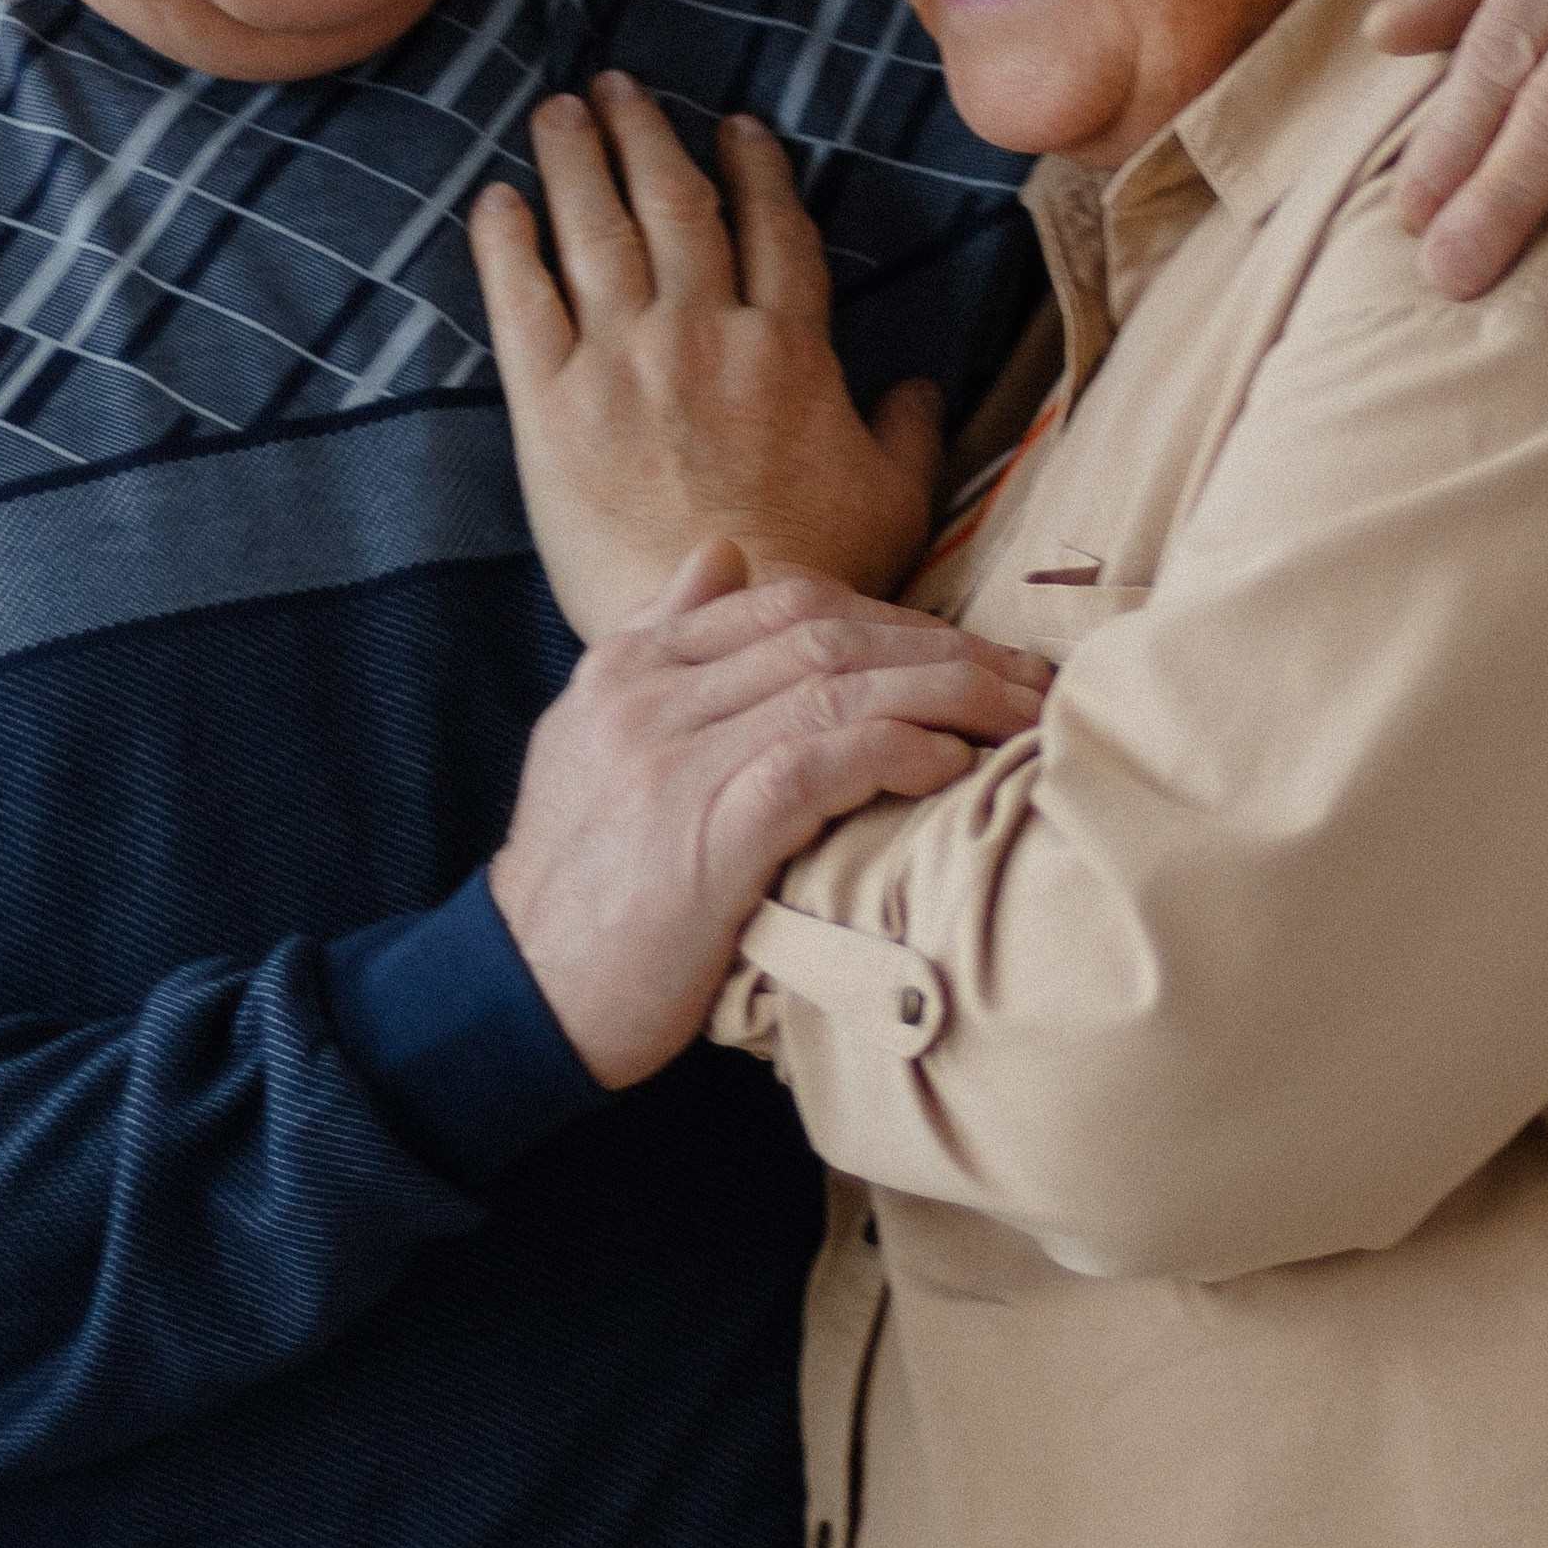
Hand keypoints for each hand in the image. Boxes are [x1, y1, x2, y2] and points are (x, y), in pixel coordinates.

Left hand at [471, 71, 946, 639]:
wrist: (727, 619)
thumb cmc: (817, 573)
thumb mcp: (897, 499)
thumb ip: (910, 432)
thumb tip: (921, 388)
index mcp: (789, 347)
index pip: (771, 227)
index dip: (752, 167)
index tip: (733, 126)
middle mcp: (705, 332)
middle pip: (675, 204)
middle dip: (645, 134)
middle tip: (616, 88)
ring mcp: (624, 361)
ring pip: (597, 230)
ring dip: (576, 159)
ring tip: (557, 113)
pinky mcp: (553, 406)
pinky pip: (523, 302)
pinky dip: (506, 243)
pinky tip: (497, 199)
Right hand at [488, 543, 1051, 1085]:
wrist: (519, 992)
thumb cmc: (578, 879)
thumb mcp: (591, 737)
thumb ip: (658, 640)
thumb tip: (721, 555)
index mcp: (627, 666)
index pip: (785, 599)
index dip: (892, 614)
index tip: (964, 649)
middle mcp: (649, 695)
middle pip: (827, 631)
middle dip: (942, 646)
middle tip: (1027, 676)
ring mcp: (675, 760)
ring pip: (838, 683)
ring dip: (949, 692)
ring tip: (1021, 715)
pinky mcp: (705, 833)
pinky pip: (825, 760)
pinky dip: (900, 750)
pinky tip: (954, 765)